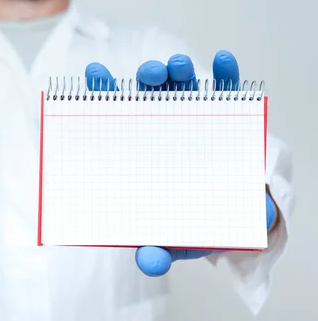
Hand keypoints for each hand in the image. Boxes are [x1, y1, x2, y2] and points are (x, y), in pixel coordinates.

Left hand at [85, 51, 277, 275]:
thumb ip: (160, 251)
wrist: (231, 217)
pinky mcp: (227, 116)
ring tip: (179, 67)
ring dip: (179, 71)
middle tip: (150, 75)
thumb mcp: (174, 239)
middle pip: (149, 94)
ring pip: (183, 86)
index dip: (103, 95)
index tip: (93, 75)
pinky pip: (226, 93)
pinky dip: (225, 77)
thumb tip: (150, 262)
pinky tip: (224, 62)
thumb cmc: (192, 220)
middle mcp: (162, 125)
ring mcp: (193, 117)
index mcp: (139, 147)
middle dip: (147, 78)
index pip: (115, 116)